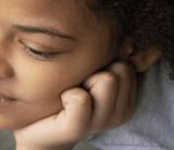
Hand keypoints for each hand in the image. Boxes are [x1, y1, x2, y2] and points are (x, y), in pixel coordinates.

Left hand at [13, 61, 136, 149]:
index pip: (129, 63)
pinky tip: (61, 100)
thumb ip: (117, 54)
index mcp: (127, 99)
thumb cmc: (67, 87)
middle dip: (98, 68)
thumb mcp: (95, 67)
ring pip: (107, 80)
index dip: (106, 61)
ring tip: (71, 90)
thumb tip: (136, 45)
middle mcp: (120, 114)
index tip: (91, 74)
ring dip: (84, 79)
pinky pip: (81, 100)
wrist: (37, 123)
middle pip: (122, 69)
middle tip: (80, 82)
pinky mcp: (77, 129)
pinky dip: (68, 94)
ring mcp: (101, 123)